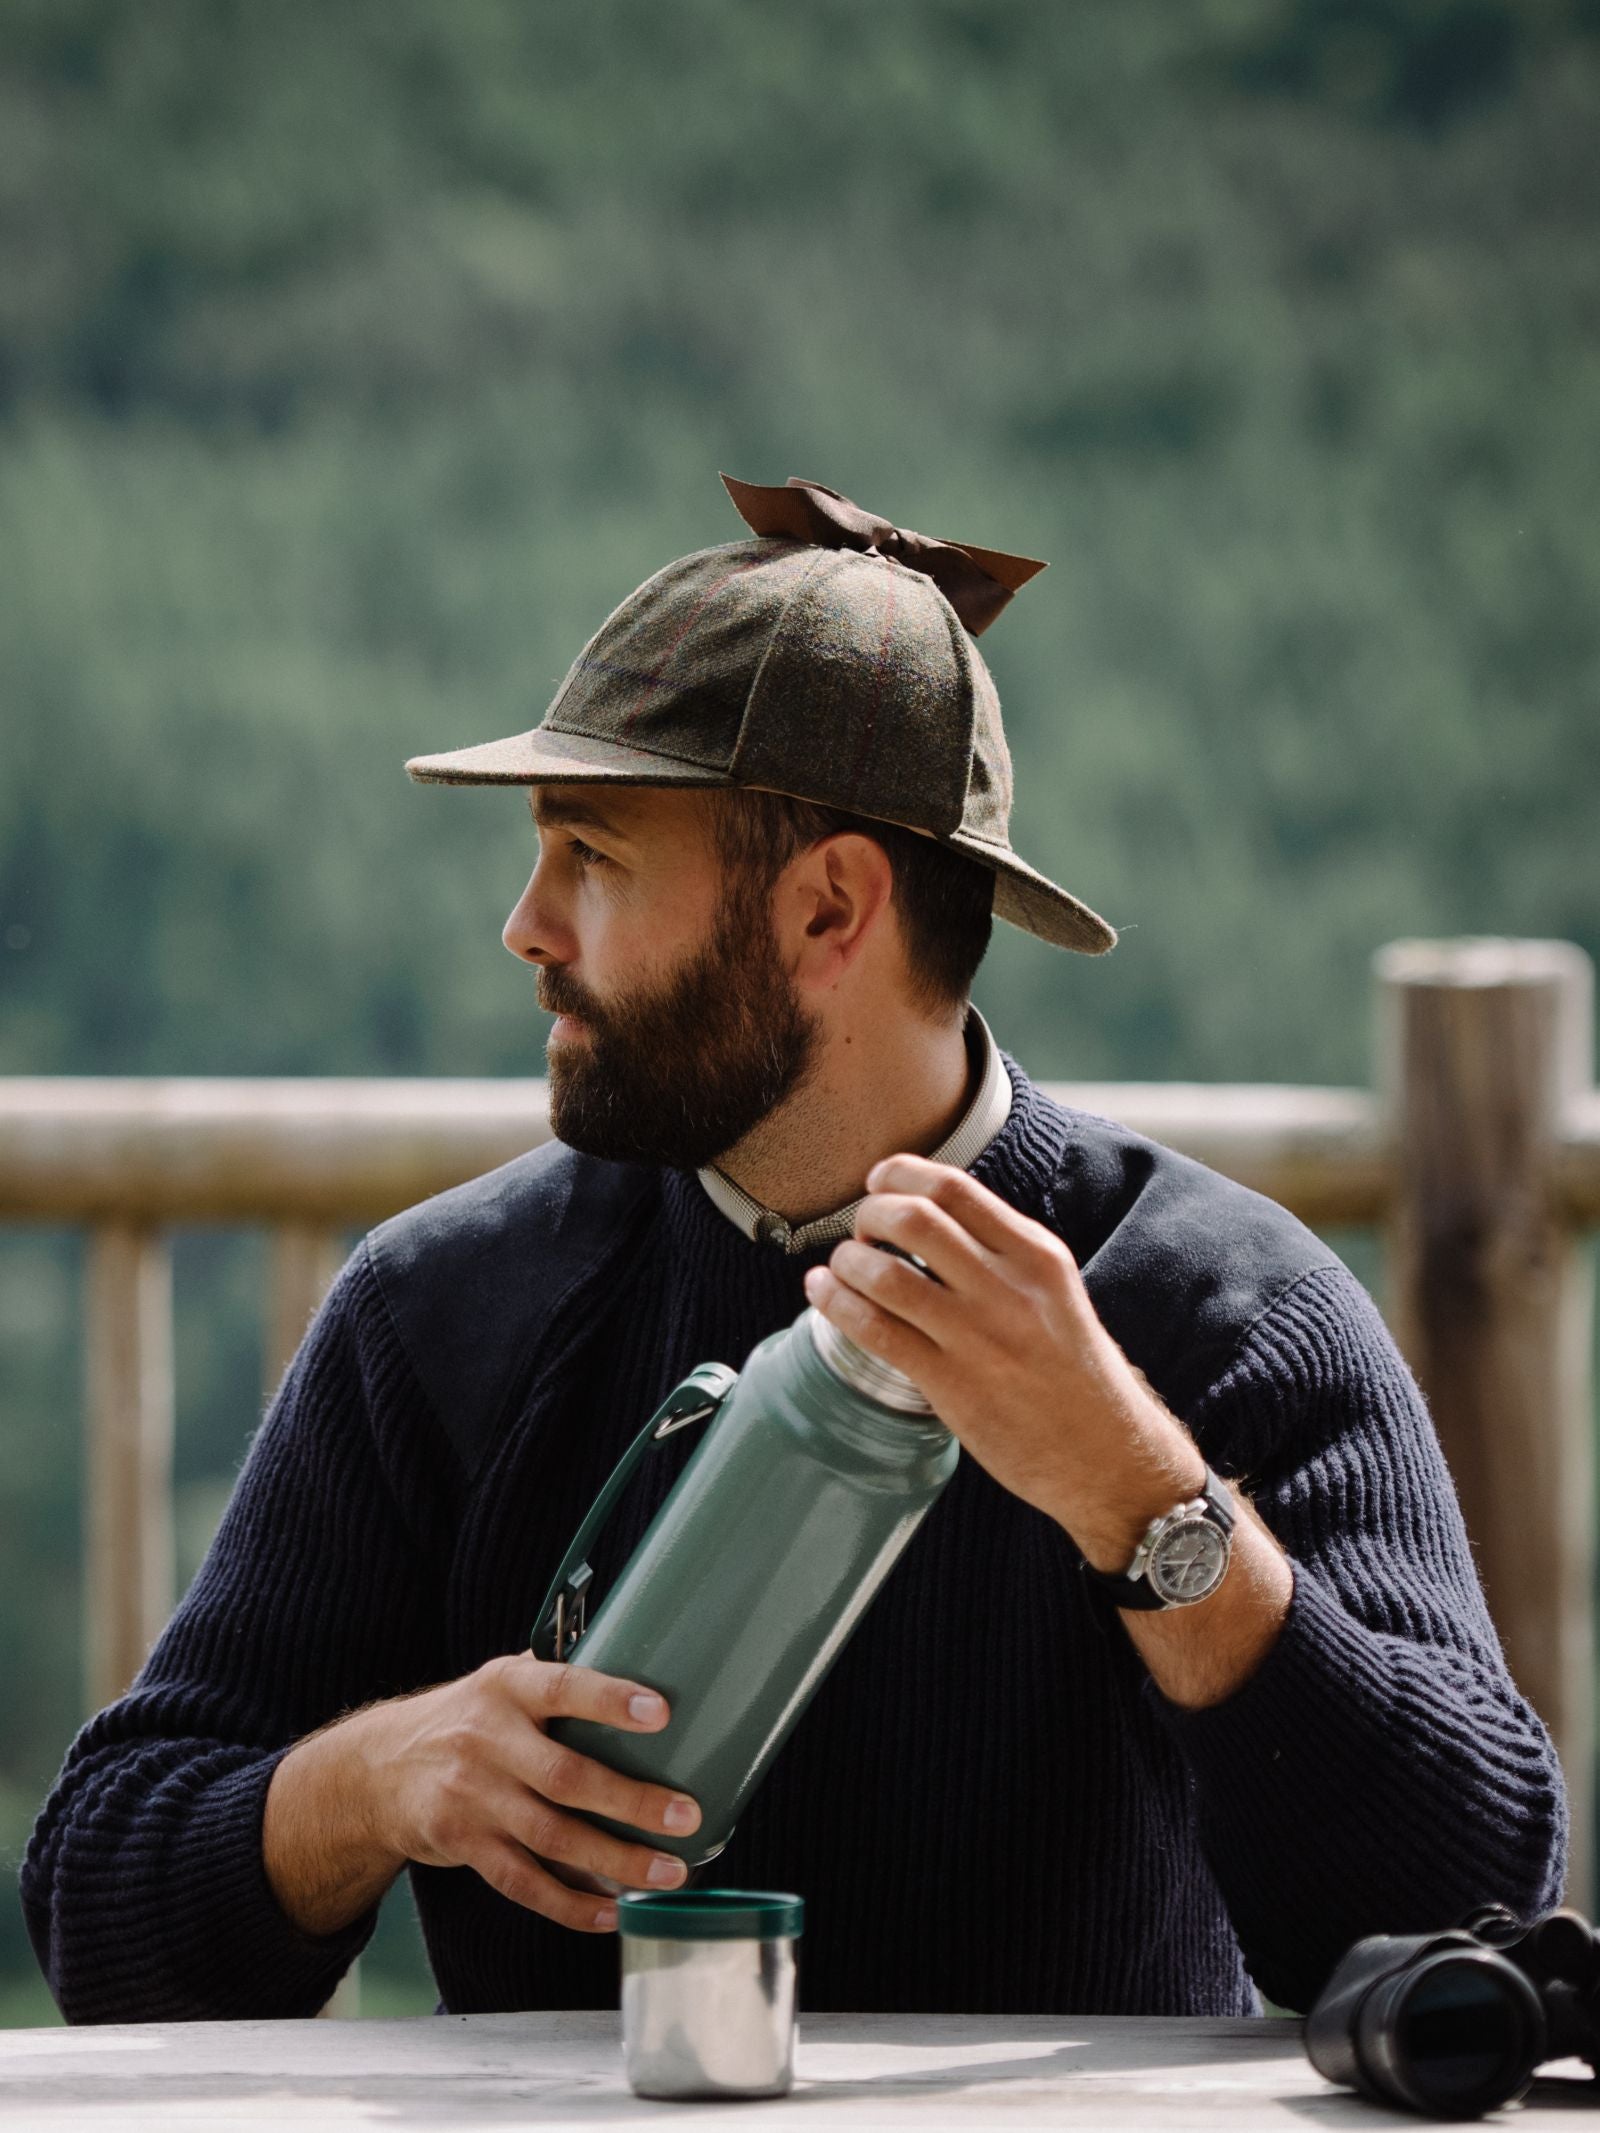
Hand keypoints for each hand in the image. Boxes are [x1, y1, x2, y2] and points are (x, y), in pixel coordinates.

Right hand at [265, 1653, 700, 1937]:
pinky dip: (569, 1902)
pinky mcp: (463, 1845)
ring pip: (551, 1838)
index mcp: (506, 1687)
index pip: (563, 1688)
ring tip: (666, 1873)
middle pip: (566, 1777)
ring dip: (615, 1860)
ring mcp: (472, 1797)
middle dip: (631, 1801)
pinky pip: (523, 1882)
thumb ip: (556, 1681)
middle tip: (685, 1817)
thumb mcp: (499, 1682)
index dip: (610, 1700)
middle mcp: (486, 1740)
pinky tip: (610, 1909)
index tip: (660, 1713)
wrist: (376, 1771)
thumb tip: (641, 1666)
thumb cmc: (465, 1719)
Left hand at [802, 1153, 1205, 1565]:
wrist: (1110, 1459)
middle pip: (913, 1218)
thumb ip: (1003, 1259)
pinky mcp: (952, 1385)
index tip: (879, 1182)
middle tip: (858, 1231)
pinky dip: (836, 1304)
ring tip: (838, 1268)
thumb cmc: (1078, 1378)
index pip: (955, 1188)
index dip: (901, 1174)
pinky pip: (875, 1330)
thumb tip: (931, 1224)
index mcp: (1037, 1256)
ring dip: (846, 1262)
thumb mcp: (1057, 1296)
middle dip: (869, 1214)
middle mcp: (1008, 1288)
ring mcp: (978, 1337)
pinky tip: (822, 1296)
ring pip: (885, 1273)